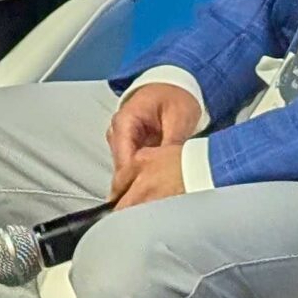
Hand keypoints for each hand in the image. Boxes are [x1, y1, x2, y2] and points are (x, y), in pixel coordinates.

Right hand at [106, 81, 202, 199]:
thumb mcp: (179, 117)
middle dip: (136, 191)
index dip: (133, 184)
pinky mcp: (130, 147)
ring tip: (158, 205)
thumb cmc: (175, 96)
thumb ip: (172, 142)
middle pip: (121, 171)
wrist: (173, 85)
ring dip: (140, 187)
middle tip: (153, 212)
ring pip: (126, 173)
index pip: (124, 160)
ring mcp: (122, 140)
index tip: (144, 203)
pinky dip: (144, 180)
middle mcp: (118, 132)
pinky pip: (133, 169)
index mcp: (125, 121)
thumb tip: (174, 168)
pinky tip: (158, 193)